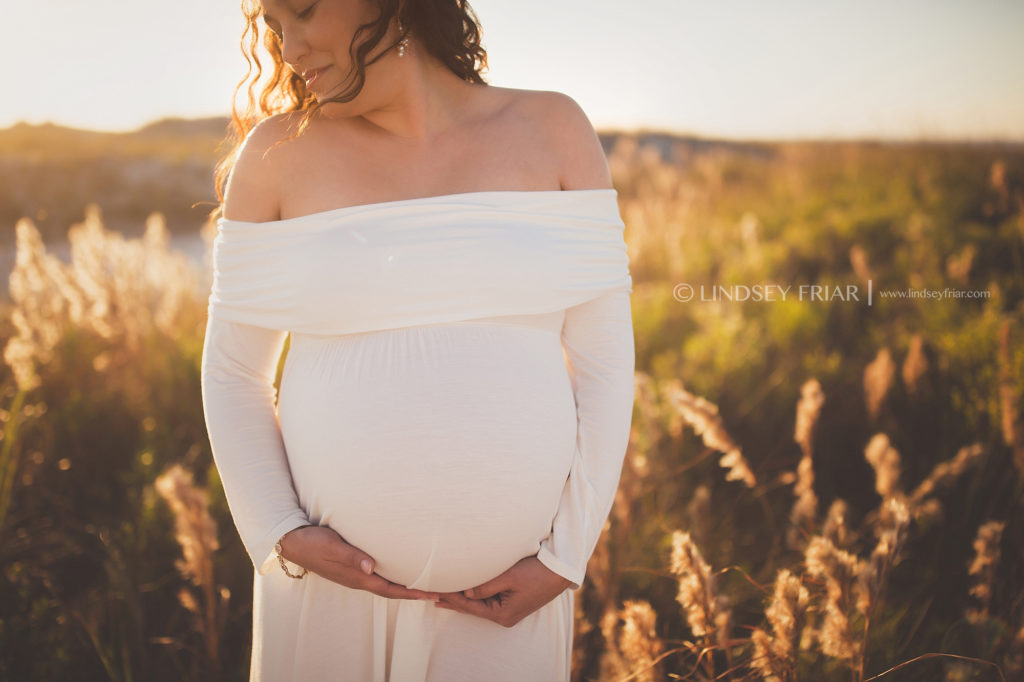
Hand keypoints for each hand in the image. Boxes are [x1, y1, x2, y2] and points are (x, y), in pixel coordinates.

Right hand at [278, 525, 439, 601]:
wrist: (291, 541)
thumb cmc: (312, 542)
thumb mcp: (332, 546)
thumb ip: (351, 556)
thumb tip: (371, 568)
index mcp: (356, 577)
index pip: (390, 589)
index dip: (412, 593)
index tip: (432, 595)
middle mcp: (358, 578)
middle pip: (392, 589)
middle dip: (415, 592)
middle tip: (438, 591)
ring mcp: (354, 573)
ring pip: (386, 582)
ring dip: (405, 585)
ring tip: (425, 582)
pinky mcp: (351, 565)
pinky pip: (378, 574)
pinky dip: (393, 575)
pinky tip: (400, 568)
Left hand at [434, 555, 572, 627]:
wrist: (560, 570)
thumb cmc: (537, 572)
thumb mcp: (509, 577)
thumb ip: (485, 584)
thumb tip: (465, 590)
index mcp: (503, 614)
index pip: (469, 605)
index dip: (451, 596)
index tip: (434, 589)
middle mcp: (504, 615)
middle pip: (471, 608)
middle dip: (451, 600)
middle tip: (428, 595)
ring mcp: (508, 609)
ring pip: (477, 603)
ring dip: (461, 596)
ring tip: (439, 594)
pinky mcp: (511, 600)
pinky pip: (486, 598)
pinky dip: (473, 593)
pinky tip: (463, 590)